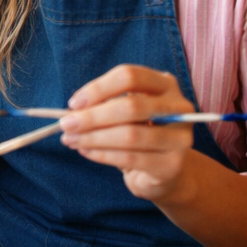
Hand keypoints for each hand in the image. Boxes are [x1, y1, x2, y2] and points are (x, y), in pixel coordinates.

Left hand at [60, 65, 196, 203]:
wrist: (165, 170)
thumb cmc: (139, 132)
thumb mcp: (123, 113)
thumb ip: (103, 106)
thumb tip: (73, 112)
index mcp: (165, 84)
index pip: (129, 76)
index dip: (99, 88)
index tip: (74, 103)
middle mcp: (179, 108)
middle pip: (131, 106)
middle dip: (92, 117)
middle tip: (66, 124)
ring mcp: (180, 137)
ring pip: (130, 135)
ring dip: (93, 138)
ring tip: (71, 140)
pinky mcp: (173, 165)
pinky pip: (130, 158)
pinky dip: (102, 154)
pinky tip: (86, 152)